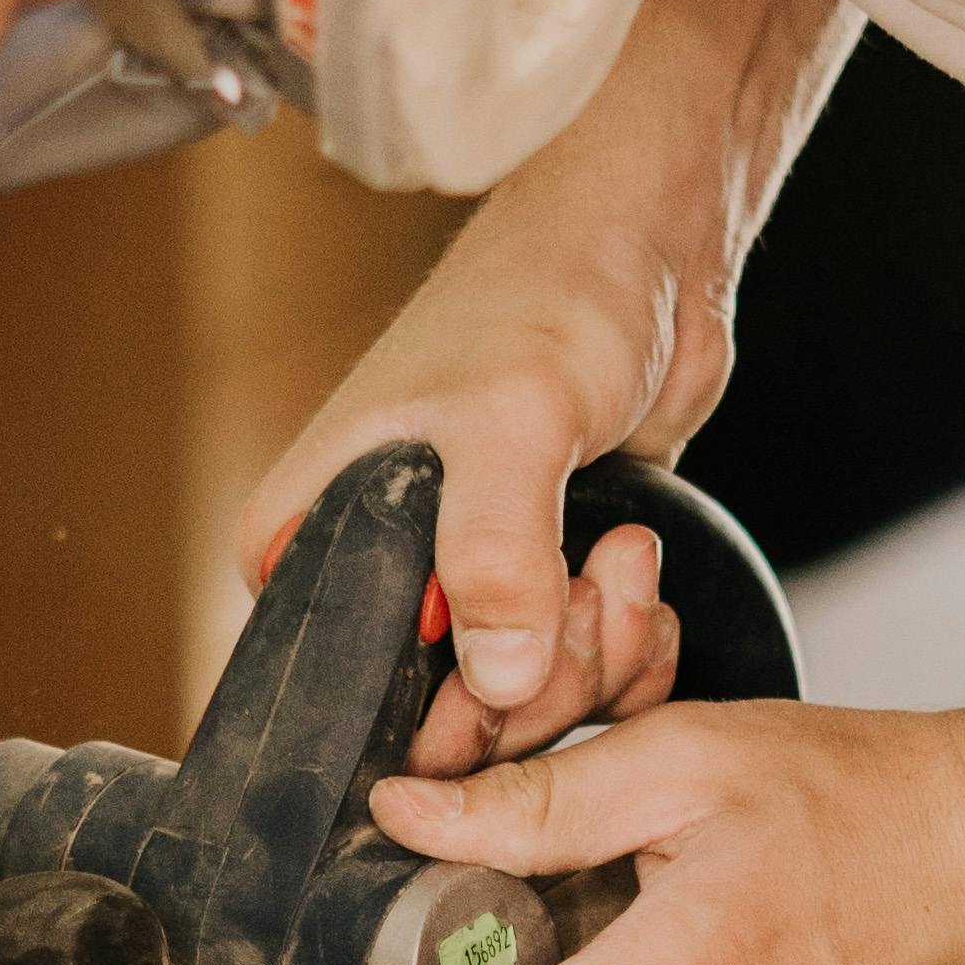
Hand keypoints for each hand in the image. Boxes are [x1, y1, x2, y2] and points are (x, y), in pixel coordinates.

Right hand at [232, 0, 846, 771]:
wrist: (651, 247)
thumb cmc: (551, 290)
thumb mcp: (515, 416)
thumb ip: (495, 553)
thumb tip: (492, 682)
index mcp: (312, 532)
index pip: (324, 688)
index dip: (415, 713)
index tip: (495, 675)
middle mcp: (378, 571)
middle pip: (437, 718)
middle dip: (531, 684)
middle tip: (584, 593)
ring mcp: (466, 585)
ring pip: (519, 704)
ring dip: (592, 658)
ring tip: (618, 555)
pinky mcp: (543, 587)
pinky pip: (579, 677)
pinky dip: (625, 654)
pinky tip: (639, 577)